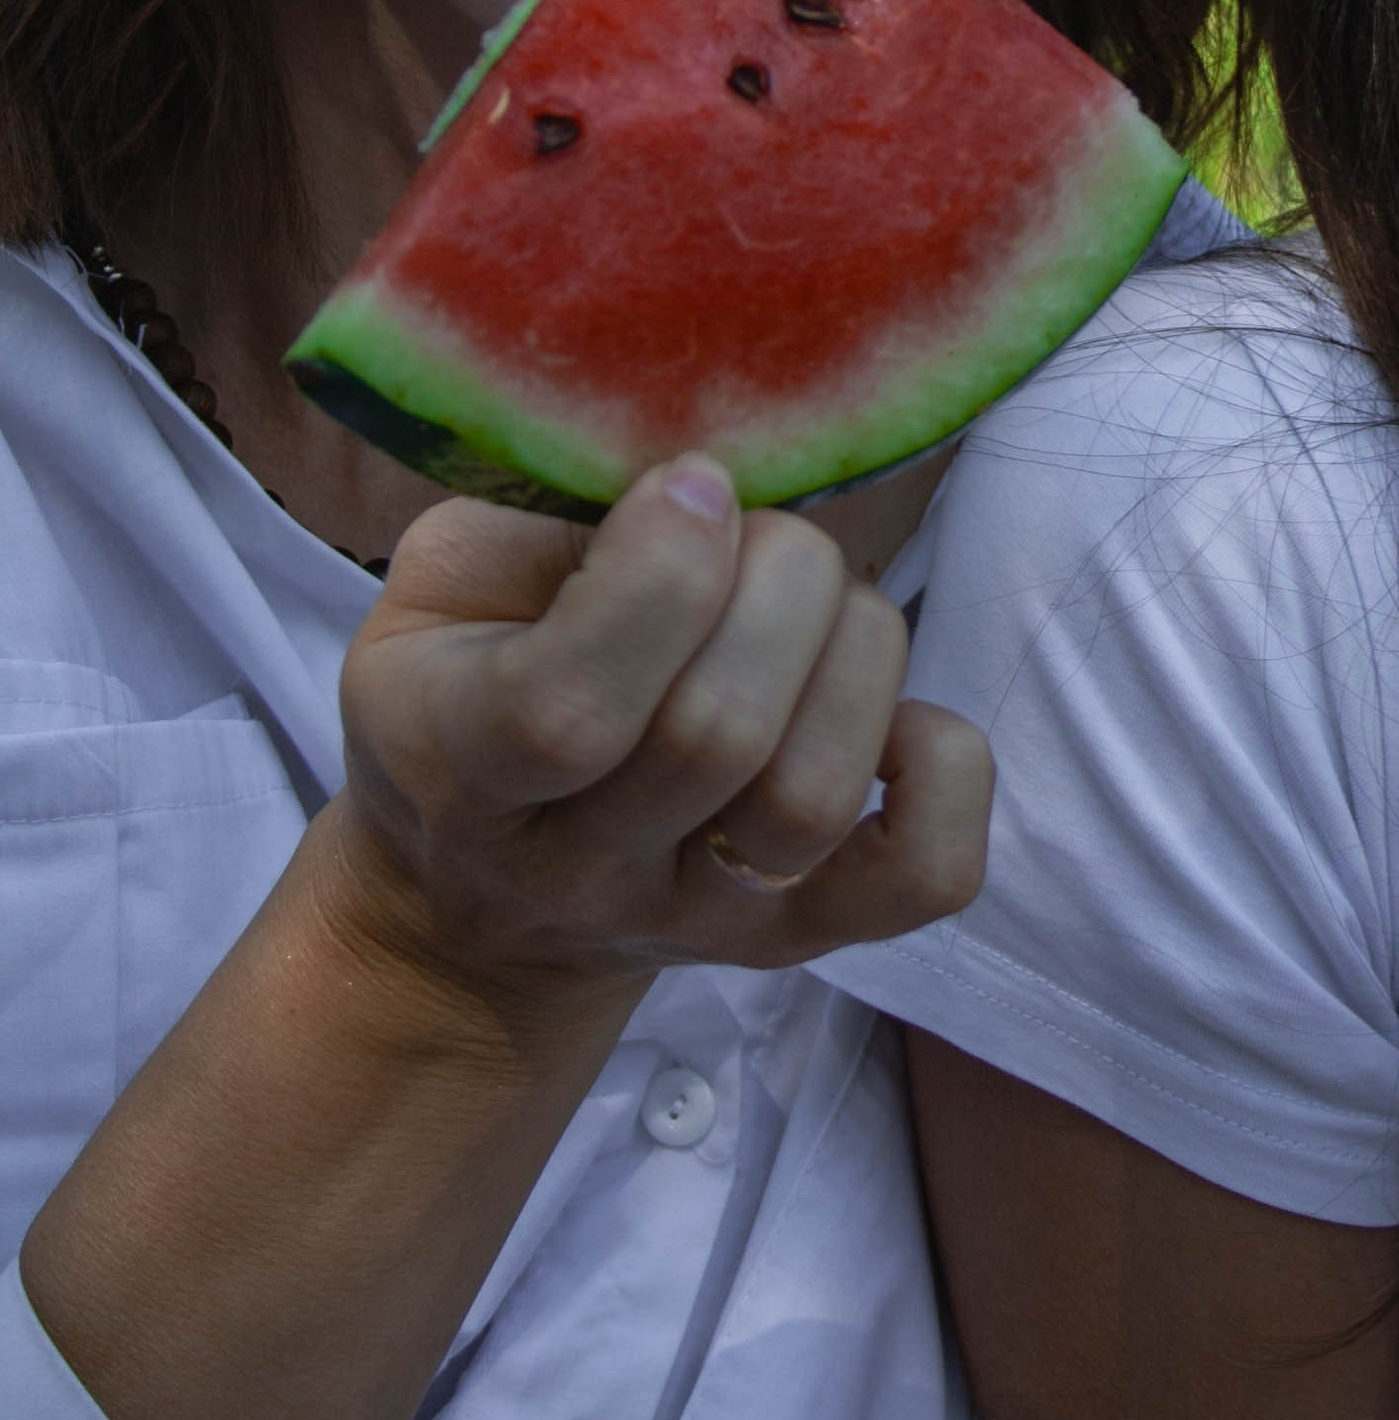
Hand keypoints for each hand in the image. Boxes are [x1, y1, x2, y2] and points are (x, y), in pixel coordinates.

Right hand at [328, 454, 991, 1005]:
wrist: (486, 904)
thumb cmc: (464, 693)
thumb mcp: (434, 590)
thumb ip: (533, 524)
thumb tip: (697, 481)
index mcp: (464, 768)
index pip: (567, 711)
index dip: (658, 575)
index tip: (690, 480)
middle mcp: (583, 871)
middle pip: (718, 735)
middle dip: (776, 576)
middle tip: (757, 525)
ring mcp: (703, 921)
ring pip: (815, 795)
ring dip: (853, 647)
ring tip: (816, 602)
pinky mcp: (806, 939)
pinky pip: (925, 873)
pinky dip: (943, 765)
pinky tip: (889, 707)